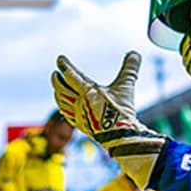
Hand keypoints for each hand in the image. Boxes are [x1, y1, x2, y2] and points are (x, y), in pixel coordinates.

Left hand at [51, 51, 165, 187]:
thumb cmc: (121, 111)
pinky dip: (63, 107)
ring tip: (57, 88)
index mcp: (87, 92)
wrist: (120, 136)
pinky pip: (67, 115)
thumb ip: (129, 69)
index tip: (60, 59)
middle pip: (61, 89)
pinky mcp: (81, 126)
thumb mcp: (126, 87)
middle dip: (57, 80)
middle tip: (55, 73)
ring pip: (62, 102)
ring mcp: (78, 115)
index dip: (64, 65)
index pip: (70, 75)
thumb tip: (134, 53)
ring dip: (58, 93)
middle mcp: (79, 103)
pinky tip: (64, 107)